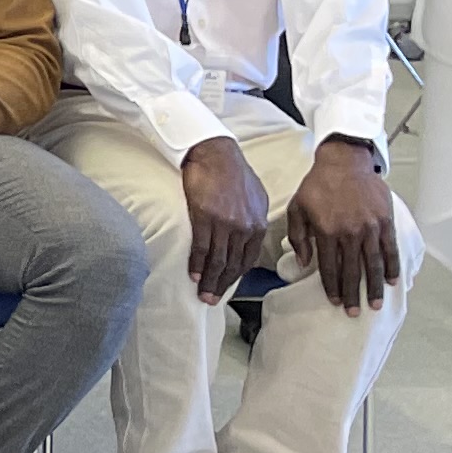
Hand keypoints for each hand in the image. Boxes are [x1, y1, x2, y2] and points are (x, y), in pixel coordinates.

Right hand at [181, 136, 270, 302]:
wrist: (214, 152)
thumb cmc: (233, 171)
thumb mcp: (255, 196)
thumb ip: (254, 218)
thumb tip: (250, 235)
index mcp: (258, 224)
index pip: (248, 259)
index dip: (235, 277)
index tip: (226, 287)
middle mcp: (245, 227)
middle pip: (233, 264)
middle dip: (222, 284)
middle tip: (211, 300)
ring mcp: (225, 223)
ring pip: (218, 260)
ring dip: (209, 280)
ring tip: (202, 293)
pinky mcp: (205, 217)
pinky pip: (202, 247)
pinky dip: (197, 264)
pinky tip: (193, 274)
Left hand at [282, 140, 403, 311]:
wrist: (343, 162)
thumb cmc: (317, 185)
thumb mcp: (297, 207)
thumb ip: (298, 236)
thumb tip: (304, 262)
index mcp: (326, 231)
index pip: (330, 267)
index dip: (333, 287)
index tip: (336, 302)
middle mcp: (350, 233)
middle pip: (352, 271)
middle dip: (353, 294)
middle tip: (354, 313)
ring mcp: (370, 228)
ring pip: (373, 264)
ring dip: (374, 287)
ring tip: (374, 304)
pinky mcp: (385, 221)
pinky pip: (390, 249)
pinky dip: (392, 267)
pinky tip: (392, 281)